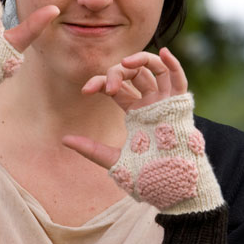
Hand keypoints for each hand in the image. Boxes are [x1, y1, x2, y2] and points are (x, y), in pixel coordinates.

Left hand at [62, 48, 187, 168]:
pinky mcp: (179, 106)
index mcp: (135, 112)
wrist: (170, 191)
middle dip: (117, 73)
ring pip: (155, 70)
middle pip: (134, 74)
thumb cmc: (145, 177)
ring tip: (126, 62)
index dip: (100, 82)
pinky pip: (178, 79)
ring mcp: (165, 102)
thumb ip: (90, 149)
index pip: (116, 87)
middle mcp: (150, 103)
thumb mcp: (113, 161)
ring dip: (141, 60)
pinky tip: (165, 52)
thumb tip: (63, 139)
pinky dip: (173, 64)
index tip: (86, 90)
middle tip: (107, 86)